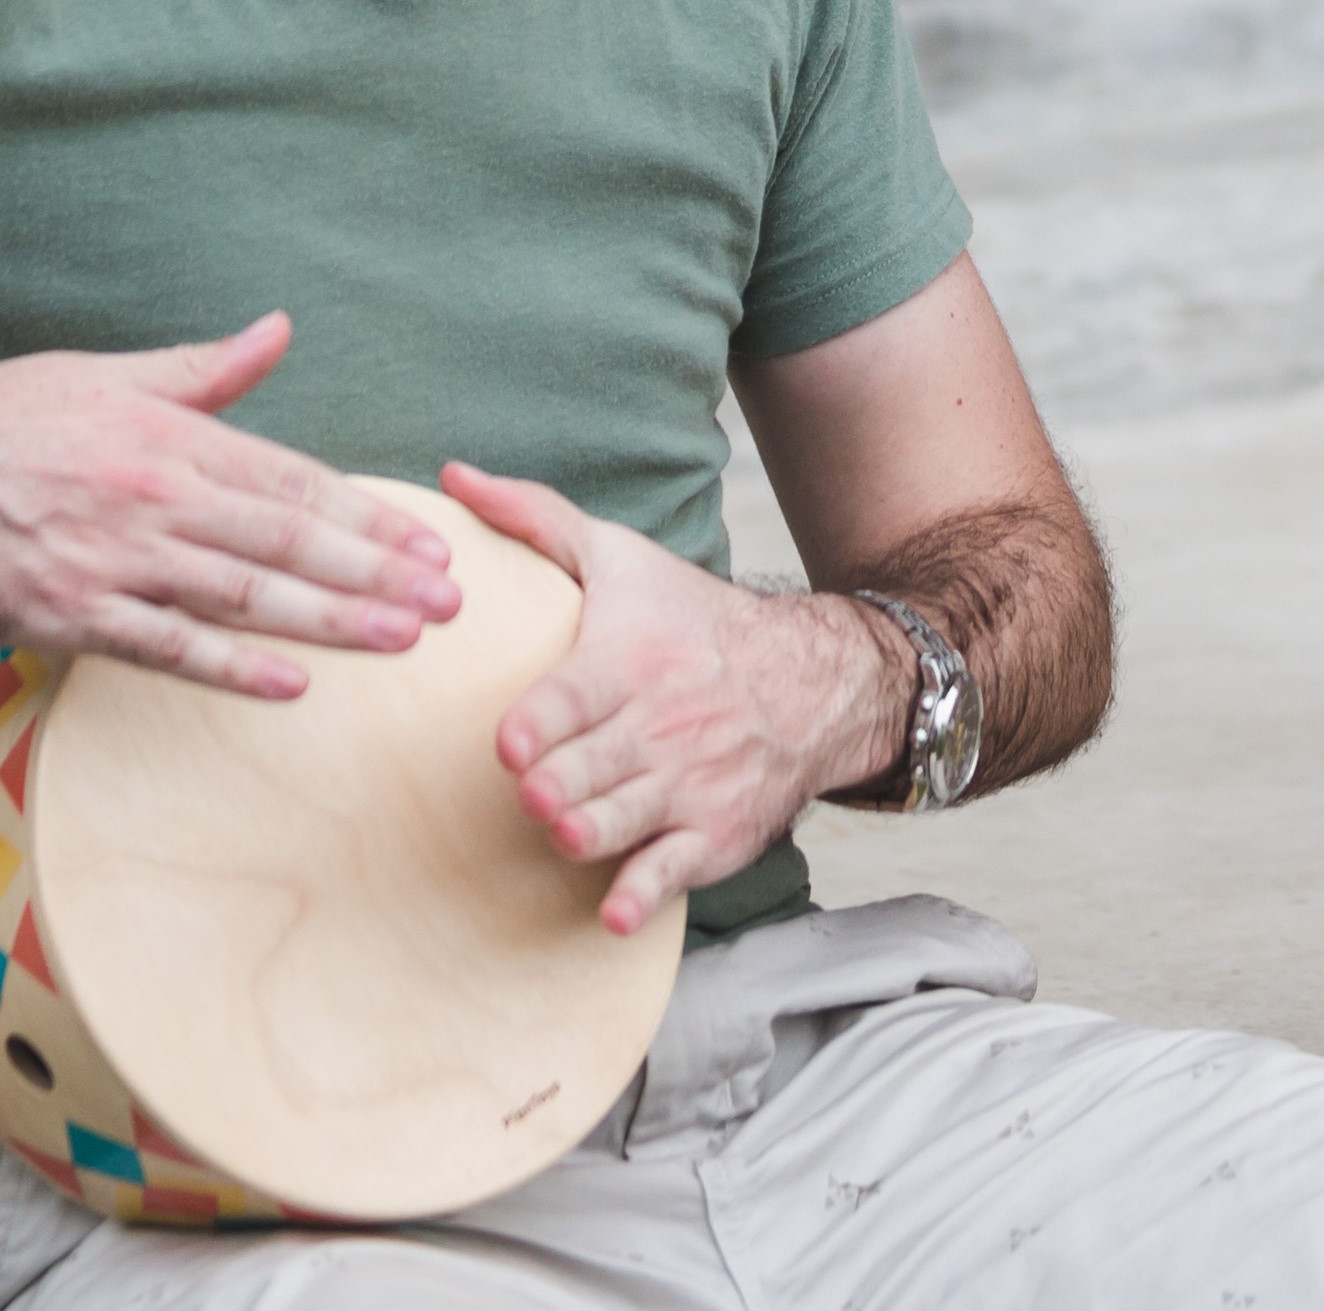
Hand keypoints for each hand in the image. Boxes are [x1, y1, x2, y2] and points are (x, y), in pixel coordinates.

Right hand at [0, 316, 463, 696]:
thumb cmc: (12, 420)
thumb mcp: (108, 378)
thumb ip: (203, 371)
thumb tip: (280, 329)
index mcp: (176, 442)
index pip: (297, 484)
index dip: (370, 516)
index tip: (429, 543)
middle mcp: (160, 502)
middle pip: (289, 542)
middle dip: (375, 574)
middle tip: (447, 601)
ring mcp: (118, 563)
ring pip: (245, 596)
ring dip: (329, 620)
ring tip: (402, 638)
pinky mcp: (74, 616)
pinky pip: (165, 647)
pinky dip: (230, 667)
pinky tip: (292, 684)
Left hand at [443, 460, 908, 937]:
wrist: (811, 677)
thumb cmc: (692, 620)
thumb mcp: (622, 560)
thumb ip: (533, 521)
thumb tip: (453, 478)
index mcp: (628, 662)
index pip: (570, 701)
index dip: (536, 728)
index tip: (513, 745)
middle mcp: (659, 726)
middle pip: (580, 774)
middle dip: (550, 789)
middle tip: (536, 790)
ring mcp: (687, 784)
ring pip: (612, 826)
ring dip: (581, 836)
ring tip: (564, 827)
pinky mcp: (712, 835)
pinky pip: (669, 875)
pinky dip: (640, 895)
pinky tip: (614, 905)